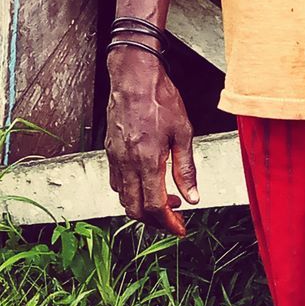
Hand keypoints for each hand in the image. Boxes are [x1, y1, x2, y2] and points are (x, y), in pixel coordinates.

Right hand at [105, 50, 198, 235]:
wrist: (134, 77)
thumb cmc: (160, 98)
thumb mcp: (183, 132)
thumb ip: (186, 168)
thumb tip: (192, 196)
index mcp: (147, 160)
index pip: (155, 206)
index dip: (169, 223)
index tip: (181, 228)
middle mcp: (127, 163)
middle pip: (135, 210)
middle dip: (155, 221)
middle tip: (174, 218)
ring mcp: (115, 158)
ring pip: (123, 198)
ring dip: (143, 207)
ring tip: (165, 199)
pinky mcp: (110, 151)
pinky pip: (117, 182)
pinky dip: (131, 192)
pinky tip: (147, 182)